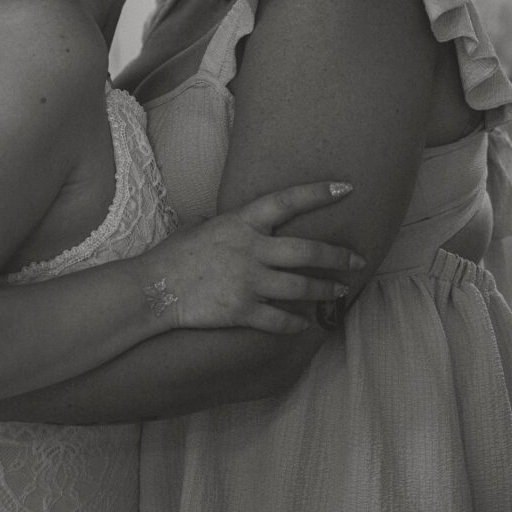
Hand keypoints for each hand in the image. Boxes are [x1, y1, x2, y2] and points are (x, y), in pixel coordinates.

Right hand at [140, 181, 362, 333]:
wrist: (154, 287)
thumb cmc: (175, 253)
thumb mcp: (201, 225)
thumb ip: (226, 222)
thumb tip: (232, 218)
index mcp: (242, 221)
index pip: (287, 201)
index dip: (318, 193)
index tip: (346, 187)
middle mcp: (251, 249)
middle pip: (307, 251)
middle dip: (338, 256)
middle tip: (357, 260)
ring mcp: (248, 281)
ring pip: (301, 287)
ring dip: (325, 291)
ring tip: (339, 292)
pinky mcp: (243, 311)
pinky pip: (280, 320)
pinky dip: (296, 324)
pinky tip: (304, 324)